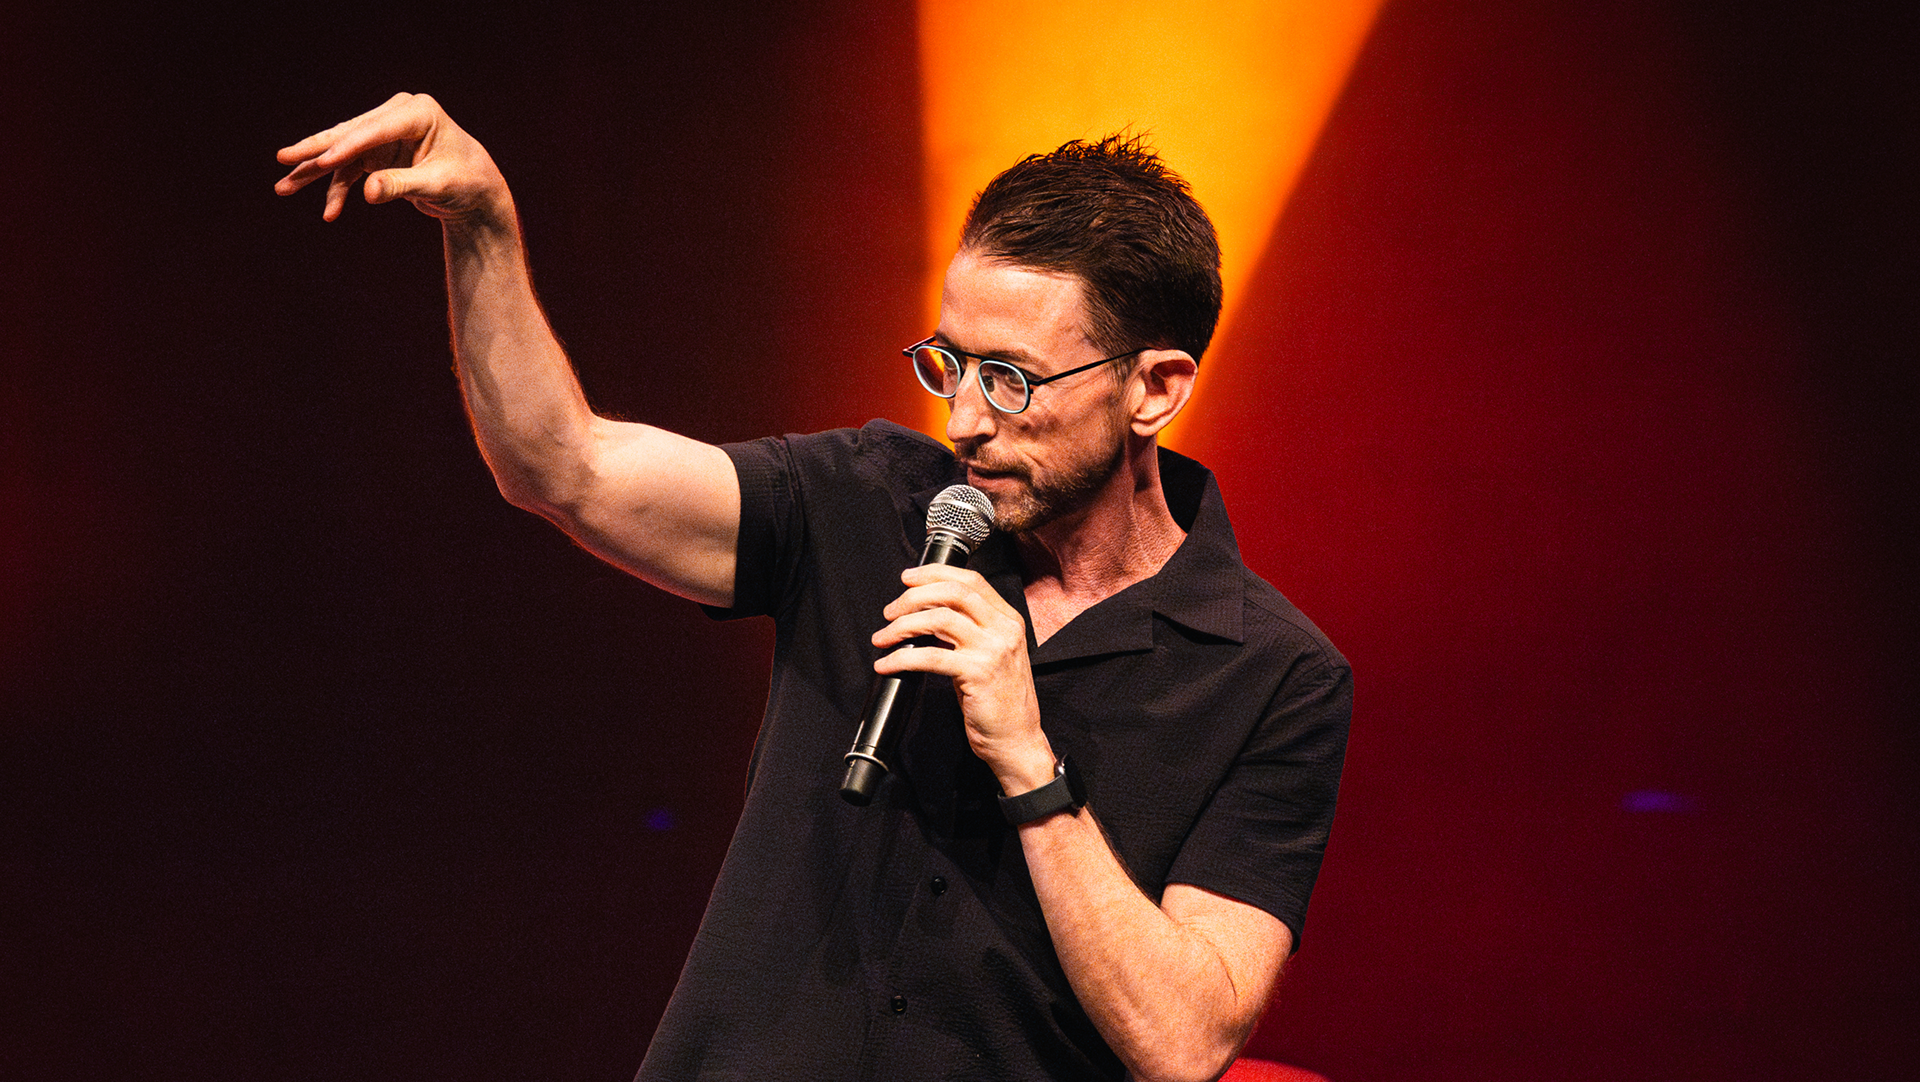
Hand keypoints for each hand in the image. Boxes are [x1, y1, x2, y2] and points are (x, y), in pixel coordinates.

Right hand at [274, 92, 508, 225]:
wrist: (477, 192)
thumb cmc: (467, 182)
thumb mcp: (438, 186)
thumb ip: (403, 186)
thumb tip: (369, 192)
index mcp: (417, 112)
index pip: (374, 130)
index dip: (347, 147)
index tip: (322, 161)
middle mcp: (396, 115)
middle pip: (349, 135)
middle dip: (315, 152)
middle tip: (281, 160)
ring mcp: (384, 133)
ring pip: (342, 153)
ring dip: (314, 173)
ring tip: (283, 189)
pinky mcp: (377, 152)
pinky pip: (350, 171)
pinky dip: (338, 190)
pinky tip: (330, 213)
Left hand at [871, 564, 1053, 791]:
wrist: (1017, 740)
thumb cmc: (998, 700)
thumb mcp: (989, 655)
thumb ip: (966, 632)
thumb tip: (924, 614)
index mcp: (1008, 620)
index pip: (971, 580)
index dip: (935, 573)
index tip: (908, 578)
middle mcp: (1004, 629)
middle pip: (953, 592)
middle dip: (914, 595)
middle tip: (889, 611)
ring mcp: (993, 650)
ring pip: (939, 618)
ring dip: (902, 625)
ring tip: (883, 638)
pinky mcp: (978, 673)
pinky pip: (930, 656)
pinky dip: (901, 658)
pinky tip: (887, 665)